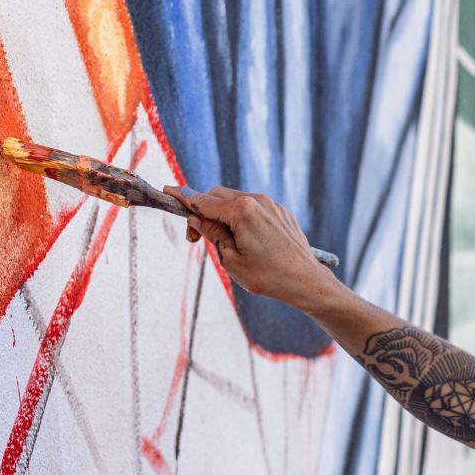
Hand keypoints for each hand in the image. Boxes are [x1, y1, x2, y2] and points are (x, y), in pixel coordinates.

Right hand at [166, 185, 344, 311]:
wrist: (306, 282)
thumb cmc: (268, 276)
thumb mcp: (231, 260)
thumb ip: (212, 234)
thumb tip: (197, 218)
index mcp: (242, 210)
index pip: (203, 200)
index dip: (183, 198)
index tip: (168, 192)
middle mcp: (257, 200)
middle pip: (218, 195)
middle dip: (204, 211)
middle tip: (197, 237)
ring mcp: (272, 205)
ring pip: (237, 201)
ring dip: (223, 215)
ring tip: (225, 243)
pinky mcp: (281, 213)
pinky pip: (254, 208)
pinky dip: (242, 218)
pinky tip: (246, 241)